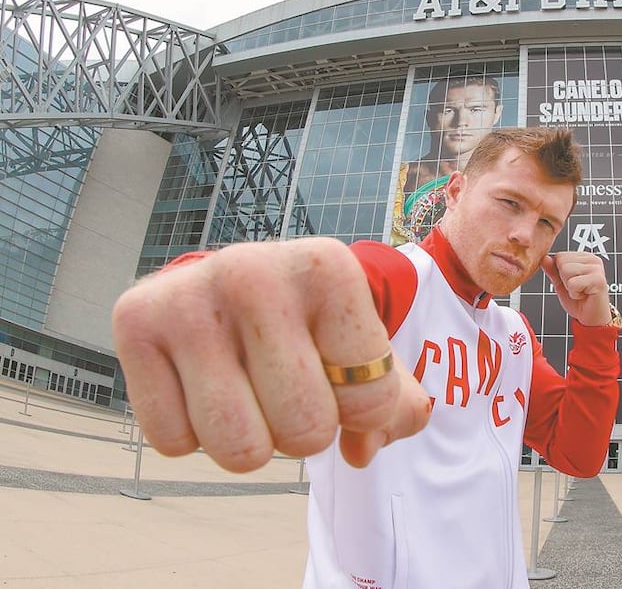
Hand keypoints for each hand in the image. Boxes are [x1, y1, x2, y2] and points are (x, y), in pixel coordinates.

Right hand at [111, 237, 430, 471]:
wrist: (237, 281)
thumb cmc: (315, 324)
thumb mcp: (367, 347)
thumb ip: (392, 402)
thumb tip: (364, 447)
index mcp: (328, 268)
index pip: (369, 398)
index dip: (361, 410)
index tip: (340, 371)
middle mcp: (253, 272)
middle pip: (305, 431)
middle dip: (306, 431)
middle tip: (289, 386)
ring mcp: (188, 297)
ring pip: (239, 449)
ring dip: (251, 441)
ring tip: (247, 388)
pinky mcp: (133, 323)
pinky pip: (174, 443)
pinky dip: (193, 433)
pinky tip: (201, 383)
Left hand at [540, 251, 611, 325]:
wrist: (592, 318)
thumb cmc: (579, 302)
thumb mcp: (560, 284)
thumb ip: (552, 270)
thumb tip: (544, 258)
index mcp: (584, 257)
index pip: (559, 256)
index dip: (560, 273)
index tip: (572, 283)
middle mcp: (592, 260)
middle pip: (562, 262)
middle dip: (564, 279)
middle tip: (577, 289)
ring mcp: (597, 268)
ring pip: (566, 270)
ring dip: (570, 287)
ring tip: (581, 291)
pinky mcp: (598, 280)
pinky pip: (573, 283)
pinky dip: (575, 293)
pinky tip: (584, 295)